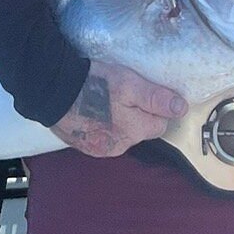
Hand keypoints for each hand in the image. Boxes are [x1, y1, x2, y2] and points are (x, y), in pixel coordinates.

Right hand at [50, 60, 186, 157]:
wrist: (52, 90)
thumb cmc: (94, 84)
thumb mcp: (129, 84)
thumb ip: (155, 98)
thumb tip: (182, 109)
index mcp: (135, 131)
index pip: (159, 124)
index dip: (154, 107)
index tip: (142, 92)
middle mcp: (120, 147)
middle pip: (140, 131)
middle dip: (137, 116)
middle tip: (122, 93)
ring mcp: (100, 149)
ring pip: (121, 135)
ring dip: (118, 121)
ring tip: (105, 100)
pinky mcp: (83, 146)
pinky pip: (102, 137)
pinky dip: (101, 126)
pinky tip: (91, 111)